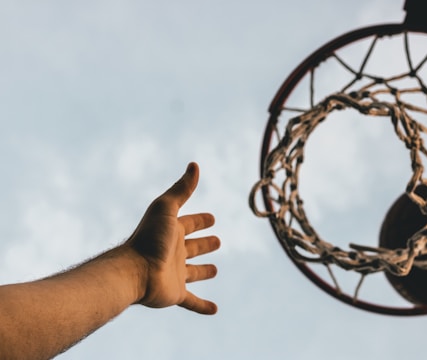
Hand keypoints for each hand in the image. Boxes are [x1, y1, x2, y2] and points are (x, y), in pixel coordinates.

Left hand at [127, 162, 219, 313]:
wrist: (133, 272)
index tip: (212, 218)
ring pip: (193, 272)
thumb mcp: (166, 208)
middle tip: (218, 241)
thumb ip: (182, 188)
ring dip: (204, 271)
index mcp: (172, 232)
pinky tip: (215, 310)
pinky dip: (203, 306)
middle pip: (193, 246)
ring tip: (215, 269)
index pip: (190, 223)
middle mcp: (174, 252)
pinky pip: (192, 301)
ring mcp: (175, 274)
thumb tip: (194, 164)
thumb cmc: (149, 238)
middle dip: (205, 243)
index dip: (202, 220)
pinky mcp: (176, 293)